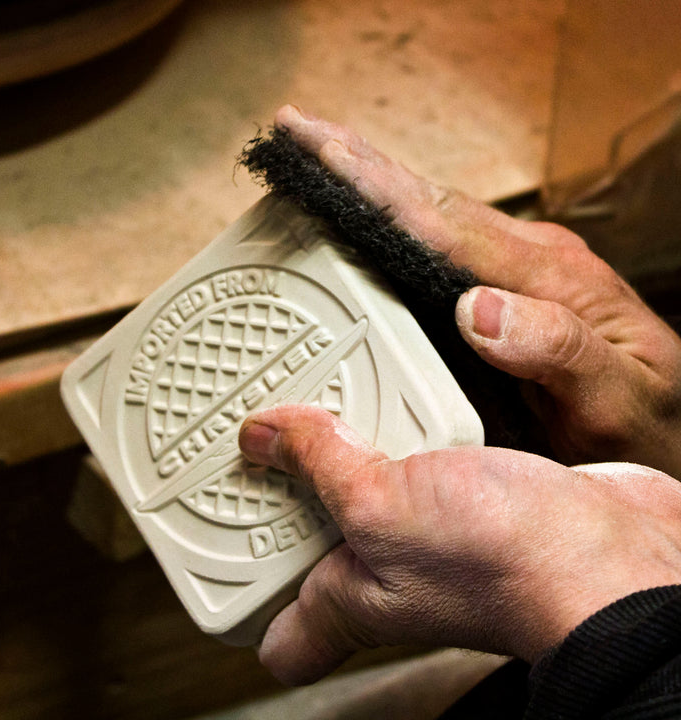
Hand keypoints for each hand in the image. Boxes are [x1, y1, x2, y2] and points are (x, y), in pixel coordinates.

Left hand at [239, 405, 680, 684]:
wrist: (611, 553)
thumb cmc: (506, 566)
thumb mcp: (381, 506)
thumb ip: (316, 466)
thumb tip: (262, 434)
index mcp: (349, 596)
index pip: (273, 624)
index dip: (235, 591)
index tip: (206, 544)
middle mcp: (381, 569)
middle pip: (304, 534)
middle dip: (275, 487)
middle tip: (246, 434)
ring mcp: (421, 530)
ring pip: (354, 483)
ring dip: (333, 442)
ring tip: (302, 394)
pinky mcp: (460, 493)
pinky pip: (405, 454)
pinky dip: (388, 424)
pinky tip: (379, 388)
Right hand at [273, 105, 680, 478]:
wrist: (672, 435)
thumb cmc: (646, 426)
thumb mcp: (618, 400)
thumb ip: (559, 350)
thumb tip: (478, 307)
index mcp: (551, 281)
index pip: (447, 222)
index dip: (378, 187)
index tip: (322, 150)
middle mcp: (529, 264)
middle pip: (430, 202)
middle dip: (359, 163)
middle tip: (300, 131)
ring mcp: (516, 275)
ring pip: (431, 218)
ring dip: (371, 184)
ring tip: (319, 158)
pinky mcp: (506, 293)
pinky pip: (439, 248)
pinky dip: (394, 222)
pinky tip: (367, 218)